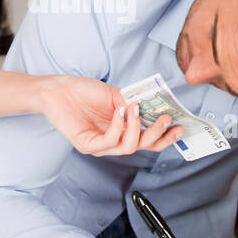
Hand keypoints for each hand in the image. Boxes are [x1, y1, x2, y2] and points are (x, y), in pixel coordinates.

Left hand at [39, 74, 184, 156]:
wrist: (58, 89)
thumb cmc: (84, 92)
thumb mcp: (116, 95)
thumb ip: (134, 103)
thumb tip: (154, 107)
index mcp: (122, 130)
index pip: (148, 140)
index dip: (165, 137)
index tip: (179, 127)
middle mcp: (113, 141)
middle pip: (142, 147)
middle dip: (158, 135)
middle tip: (165, 120)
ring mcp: (100, 146)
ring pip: (128, 147)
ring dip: (136, 127)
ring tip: (135, 108)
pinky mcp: (87, 145)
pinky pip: (109, 141)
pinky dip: (118, 126)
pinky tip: (120, 111)